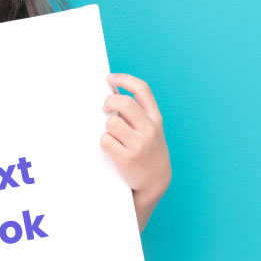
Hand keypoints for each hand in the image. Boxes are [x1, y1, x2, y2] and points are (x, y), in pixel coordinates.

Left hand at [100, 72, 170, 232]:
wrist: (155, 182)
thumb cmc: (149, 151)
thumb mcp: (150, 128)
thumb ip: (136, 112)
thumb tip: (113, 90)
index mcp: (155, 118)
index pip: (142, 89)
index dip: (124, 79)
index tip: (110, 78)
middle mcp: (149, 129)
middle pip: (124, 103)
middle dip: (109, 102)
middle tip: (104, 109)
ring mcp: (139, 144)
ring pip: (111, 123)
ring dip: (107, 128)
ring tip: (112, 135)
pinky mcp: (127, 158)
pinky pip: (105, 141)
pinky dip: (105, 142)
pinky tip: (112, 148)